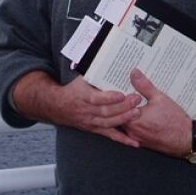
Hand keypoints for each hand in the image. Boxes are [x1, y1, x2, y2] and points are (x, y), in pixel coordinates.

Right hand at [14, 72, 143, 147]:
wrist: (57, 106)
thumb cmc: (72, 90)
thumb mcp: (80, 78)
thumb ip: (92, 70)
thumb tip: (100, 52)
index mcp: (83, 96)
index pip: (97, 98)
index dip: (110, 98)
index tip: (122, 94)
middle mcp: (87, 111)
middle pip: (106, 111)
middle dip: (123, 107)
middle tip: (137, 100)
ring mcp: (91, 122)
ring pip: (109, 123)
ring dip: (124, 119)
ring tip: (138, 113)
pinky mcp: (95, 129)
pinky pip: (110, 135)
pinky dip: (122, 139)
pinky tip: (135, 142)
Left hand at [123, 69, 190, 156]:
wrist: (186, 139)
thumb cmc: (175, 121)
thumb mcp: (160, 98)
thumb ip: (144, 86)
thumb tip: (134, 74)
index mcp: (133, 120)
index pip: (118, 106)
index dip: (119, 96)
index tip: (123, 87)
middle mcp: (132, 132)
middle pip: (120, 115)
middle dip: (123, 104)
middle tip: (128, 93)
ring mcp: (137, 139)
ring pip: (126, 123)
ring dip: (129, 113)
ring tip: (136, 103)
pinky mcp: (143, 142)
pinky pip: (134, 131)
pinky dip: (135, 122)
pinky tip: (142, 115)